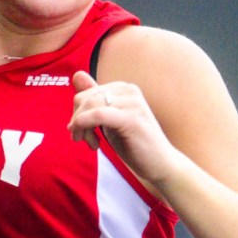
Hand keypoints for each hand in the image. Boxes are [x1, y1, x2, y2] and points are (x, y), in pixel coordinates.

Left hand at [67, 70, 178, 185]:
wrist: (160, 164)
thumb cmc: (134, 143)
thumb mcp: (109, 120)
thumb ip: (94, 100)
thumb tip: (77, 74)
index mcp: (123, 88)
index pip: (85, 94)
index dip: (77, 115)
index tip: (82, 134)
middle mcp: (129, 90)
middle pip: (84, 99)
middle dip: (76, 121)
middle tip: (82, 140)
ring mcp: (132, 103)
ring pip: (89, 106)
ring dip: (81, 128)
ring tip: (90, 144)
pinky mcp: (132, 118)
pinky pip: (98, 115)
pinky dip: (86, 126)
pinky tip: (92, 143)